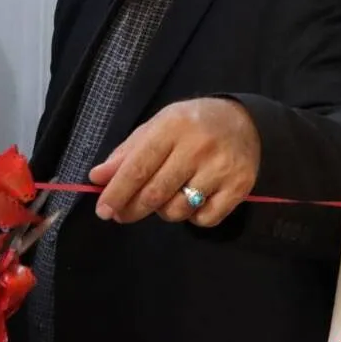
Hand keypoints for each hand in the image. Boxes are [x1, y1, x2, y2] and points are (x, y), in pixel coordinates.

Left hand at [88, 97, 260, 226]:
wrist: (243, 121)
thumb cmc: (191, 124)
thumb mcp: (156, 127)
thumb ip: (127, 153)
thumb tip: (97, 178)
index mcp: (172, 127)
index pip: (138, 167)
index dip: (117, 192)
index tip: (103, 210)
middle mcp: (198, 147)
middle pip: (155, 193)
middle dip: (132, 209)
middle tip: (122, 214)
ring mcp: (221, 169)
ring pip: (177, 210)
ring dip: (163, 211)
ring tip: (166, 196)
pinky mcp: (239, 187)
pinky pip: (204, 219)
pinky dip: (192, 217)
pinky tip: (192, 199)